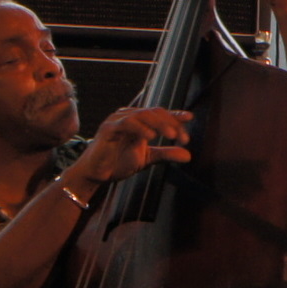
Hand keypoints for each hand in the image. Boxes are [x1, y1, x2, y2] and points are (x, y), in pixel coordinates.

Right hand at [68, 106, 192, 189]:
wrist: (96, 174)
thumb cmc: (118, 163)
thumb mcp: (147, 158)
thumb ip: (166, 154)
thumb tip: (189, 155)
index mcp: (138, 121)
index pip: (159, 114)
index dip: (174, 115)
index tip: (190, 117)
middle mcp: (128, 116)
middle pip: (154, 112)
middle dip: (171, 123)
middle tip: (182, 138)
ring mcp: (117, 120)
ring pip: (143, 115)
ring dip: (160, 124)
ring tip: (172, 135)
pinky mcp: (108, 128)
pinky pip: (126, 123)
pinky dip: (140, 128)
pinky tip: (151, 136)